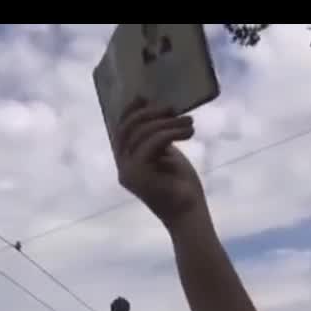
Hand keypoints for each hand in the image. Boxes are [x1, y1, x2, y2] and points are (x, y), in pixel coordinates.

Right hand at [114, 98, 205, 225]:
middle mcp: (123, 168)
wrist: (189, 214)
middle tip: (173, 108)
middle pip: (128, 128)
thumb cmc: (182, 188)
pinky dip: (172, 132)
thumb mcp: (168, 156)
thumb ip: (157, 139)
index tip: (144, 97)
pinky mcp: (139, 174)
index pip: (121, 131)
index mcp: (127, 163)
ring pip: (143, 133)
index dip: (130, 111)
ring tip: (190, 123)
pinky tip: (189, 131)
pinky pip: (153, 141)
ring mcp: (128, 172)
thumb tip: (158, 114)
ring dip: (169, 122)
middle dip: (150, 113)